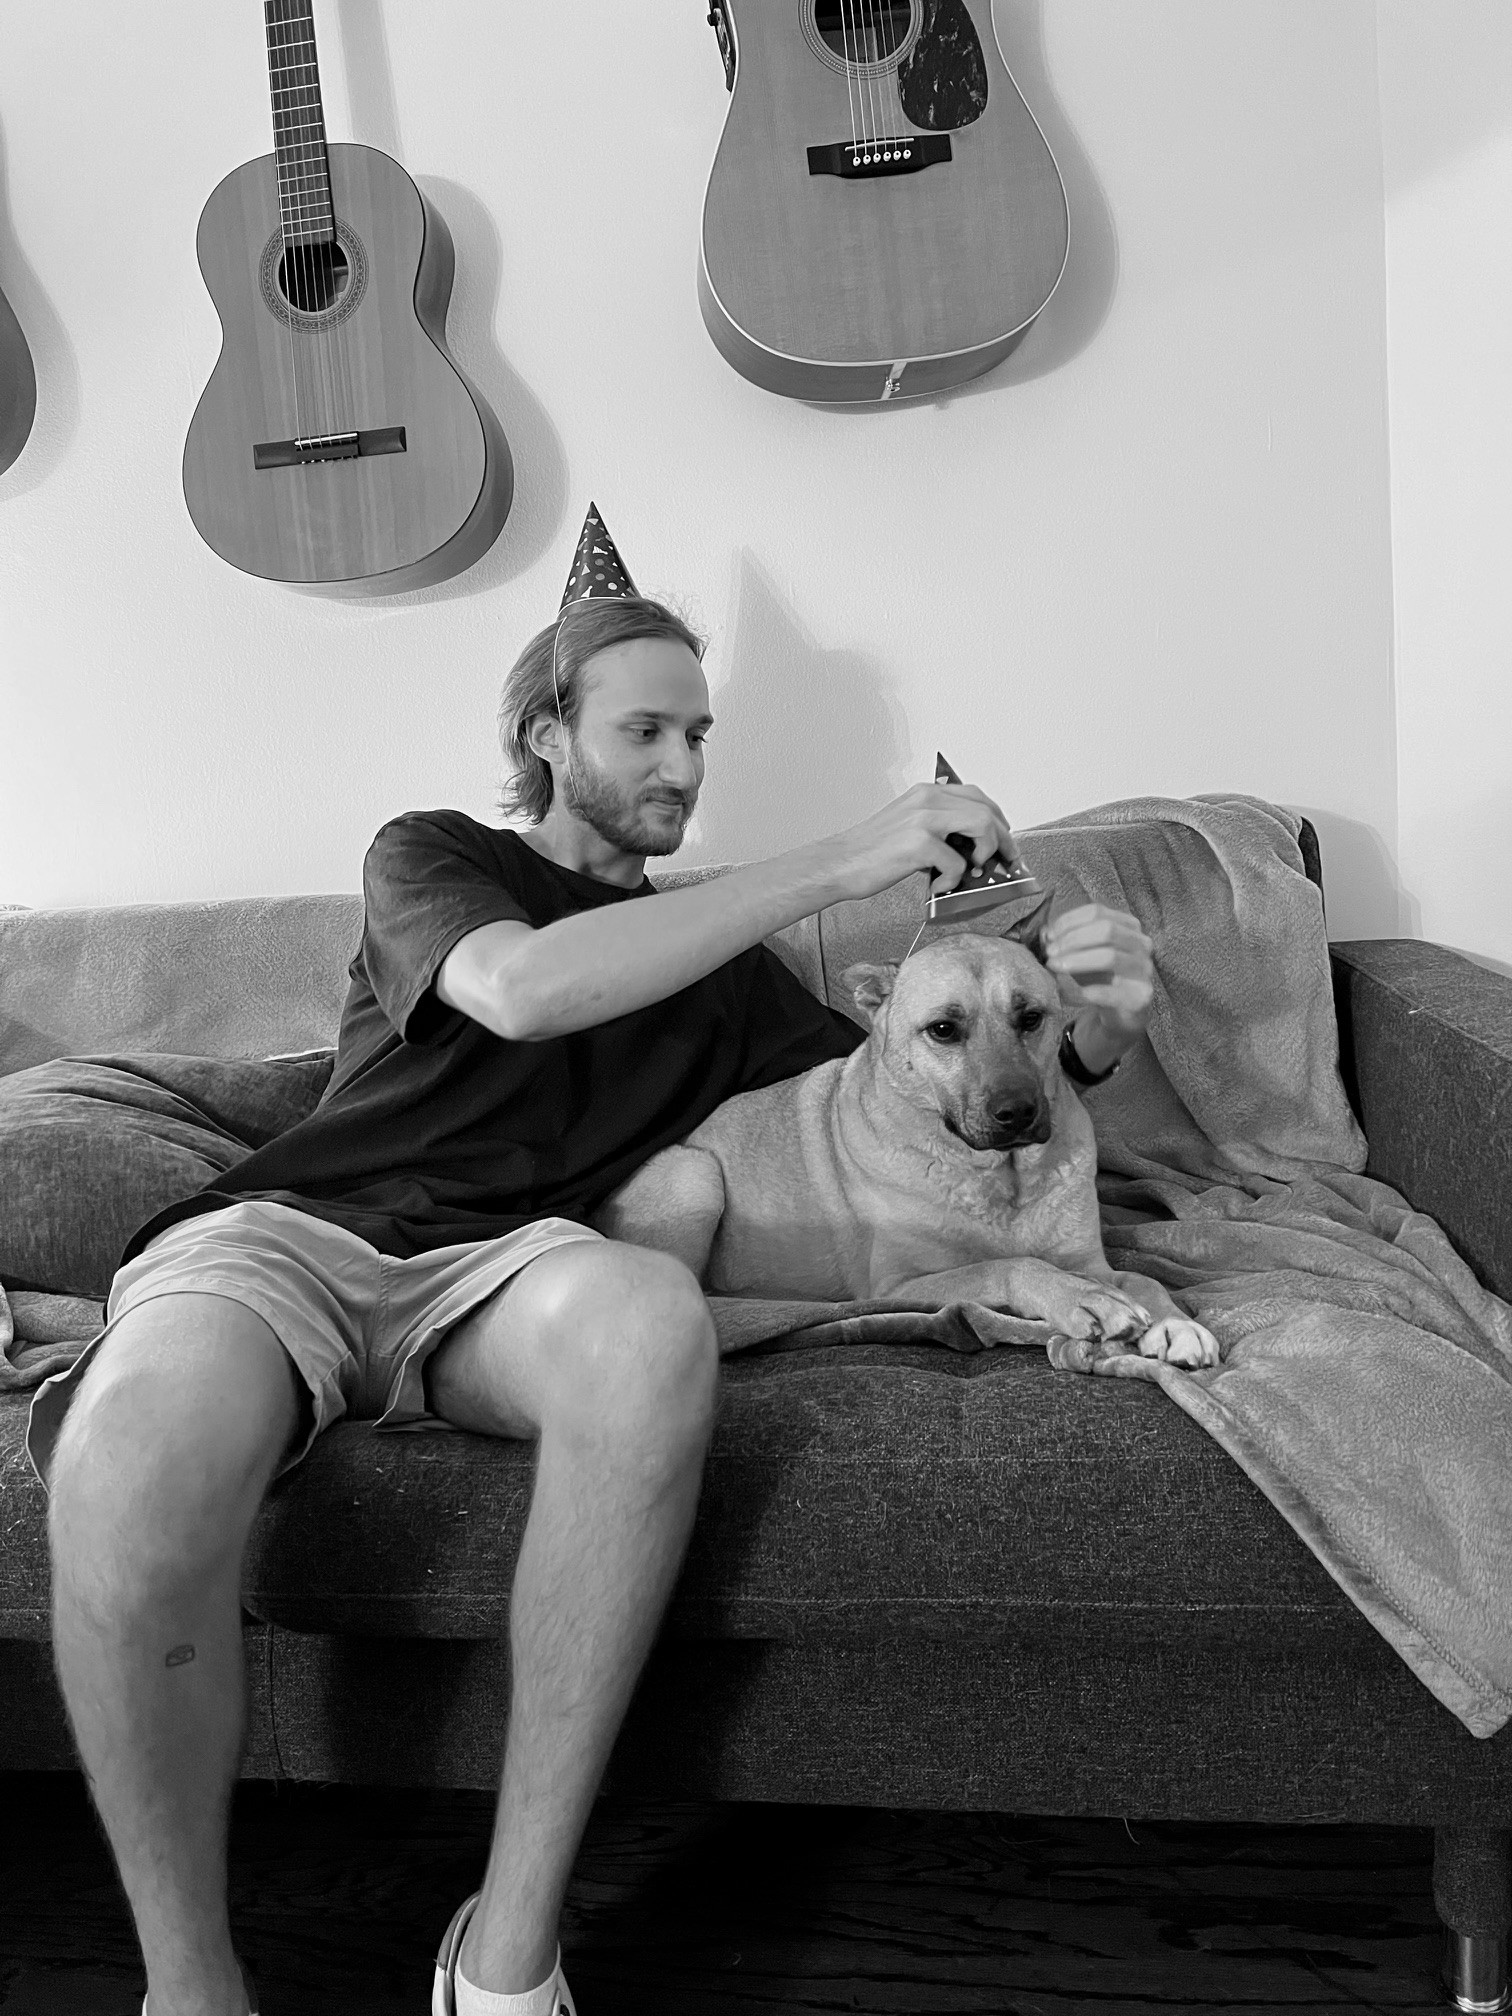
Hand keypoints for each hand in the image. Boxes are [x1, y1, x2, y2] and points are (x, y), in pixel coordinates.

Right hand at [826, 781, 1023, 903]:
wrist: (838, 864)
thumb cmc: (869, 851)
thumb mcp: (907, 825)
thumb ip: (938, 827)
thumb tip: (971, 847)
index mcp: (926, 793)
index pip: (977, 796)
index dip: (998, 819)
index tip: (1005, 841)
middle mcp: (928, 799)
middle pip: (986, 810)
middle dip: (1003, 839)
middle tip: (1004, 861)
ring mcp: (924, 819)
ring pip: (982, 826)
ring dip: (986, 852)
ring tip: (973, 871)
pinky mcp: (920, 844)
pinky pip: (957, 863)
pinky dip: (953, 881)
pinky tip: (938, 886)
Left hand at [1045, 903, 1154, 1070]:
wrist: (1121, 1014)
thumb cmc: (1100, 978)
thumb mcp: (1083, 955)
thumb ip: (1067, 942)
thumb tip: (1046, 934)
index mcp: (1128, 926)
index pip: (1098, 912)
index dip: (1070, 921)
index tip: (1049, 935)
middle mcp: (1141, 944)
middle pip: (1106, 930)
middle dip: (1073, 939)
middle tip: (1050, 952)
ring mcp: (1144, 970)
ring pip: (1110, 957)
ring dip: (1076, 961)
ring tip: (1055, 967)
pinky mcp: (1141, 997)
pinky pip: (1110, 991)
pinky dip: (1086, 991)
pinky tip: (1069, 993)